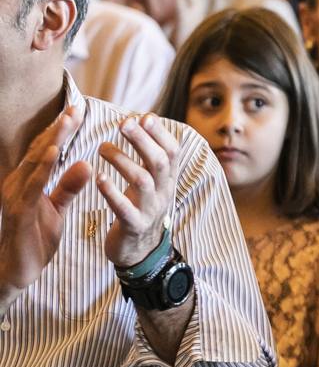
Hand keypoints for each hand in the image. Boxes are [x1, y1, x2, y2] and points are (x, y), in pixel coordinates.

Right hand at [0, 105, 90, 299]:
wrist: (19, 269)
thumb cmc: (36, 236)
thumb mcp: (57, 208)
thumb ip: (68, 186)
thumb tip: (85, 163)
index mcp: (29, 181)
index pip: (47, 151)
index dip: (61, 130)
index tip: (77, 110)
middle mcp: (19, 183)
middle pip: (41, 150)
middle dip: (58, 128)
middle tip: (75, 106)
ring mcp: (17, 195)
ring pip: (36, 162)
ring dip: (53, 140)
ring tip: (68, 121)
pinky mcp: (20, 211)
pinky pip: (33, 185)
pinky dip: (44, 168)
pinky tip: (55, 153)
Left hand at [98, 112, 181, 269]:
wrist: (141, 250)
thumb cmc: (140, 207)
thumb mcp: (152, 181)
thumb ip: (149, 154)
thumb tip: (146, 117)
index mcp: (167, 180)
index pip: (172, 152)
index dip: (160, 133)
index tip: (143, 116)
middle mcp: (163, 192)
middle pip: (159, 162)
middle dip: (143, 140)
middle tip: (124, 123)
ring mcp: (150, 210)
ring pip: (142, 181)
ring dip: (123, 162)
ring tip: (102, 148)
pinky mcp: (134, 226)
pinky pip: (125, 209)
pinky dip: (112, 193)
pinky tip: (99, 179)